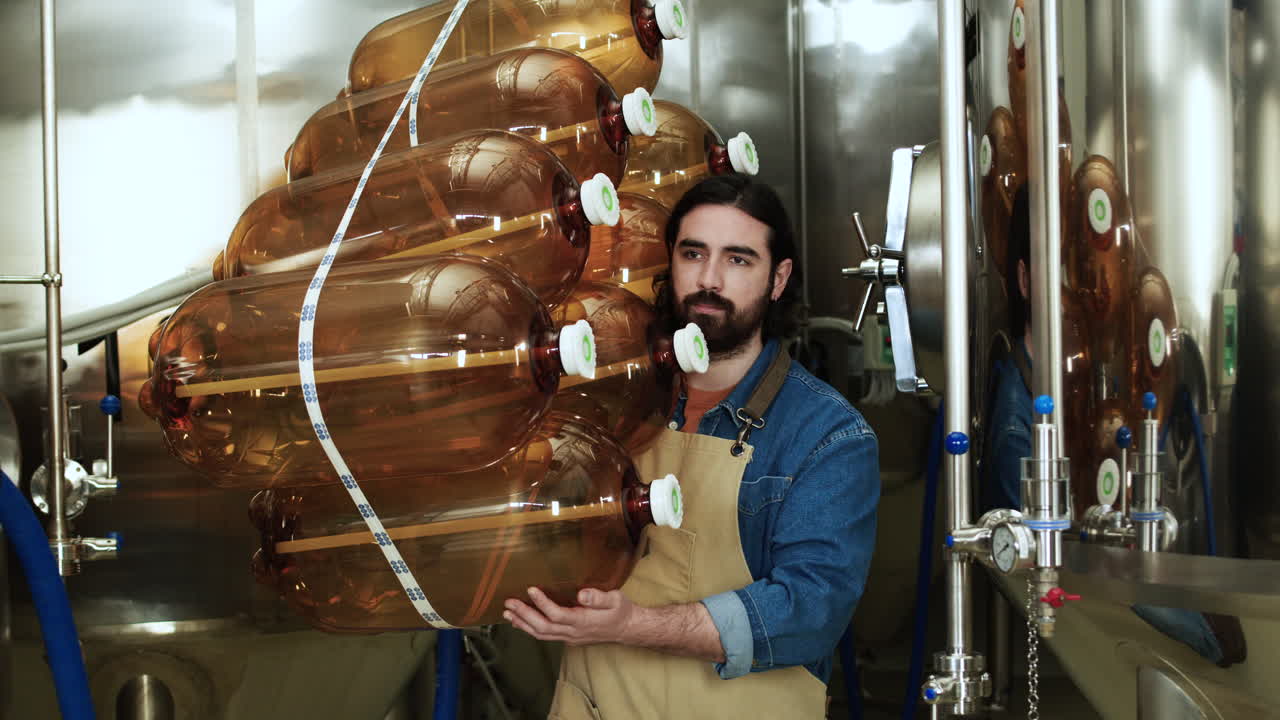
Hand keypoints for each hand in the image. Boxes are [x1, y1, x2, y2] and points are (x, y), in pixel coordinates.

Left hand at [504, 586, 634, 645]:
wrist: (626, 629)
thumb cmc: (621, 611)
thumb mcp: (615, 599)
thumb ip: (599, 597)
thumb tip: (582, 594)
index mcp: (583, 621)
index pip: (557, 614)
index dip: (542, 603)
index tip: (530, 589)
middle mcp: (573, 632)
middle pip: (543, 627)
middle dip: (524, 615)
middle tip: (509, 603)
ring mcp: (569, 637)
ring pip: (541, 634)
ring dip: (523, 624)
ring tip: (508, 613)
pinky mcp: (568, 637)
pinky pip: (545, 636)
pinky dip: (530, 629)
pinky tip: (519, 622)